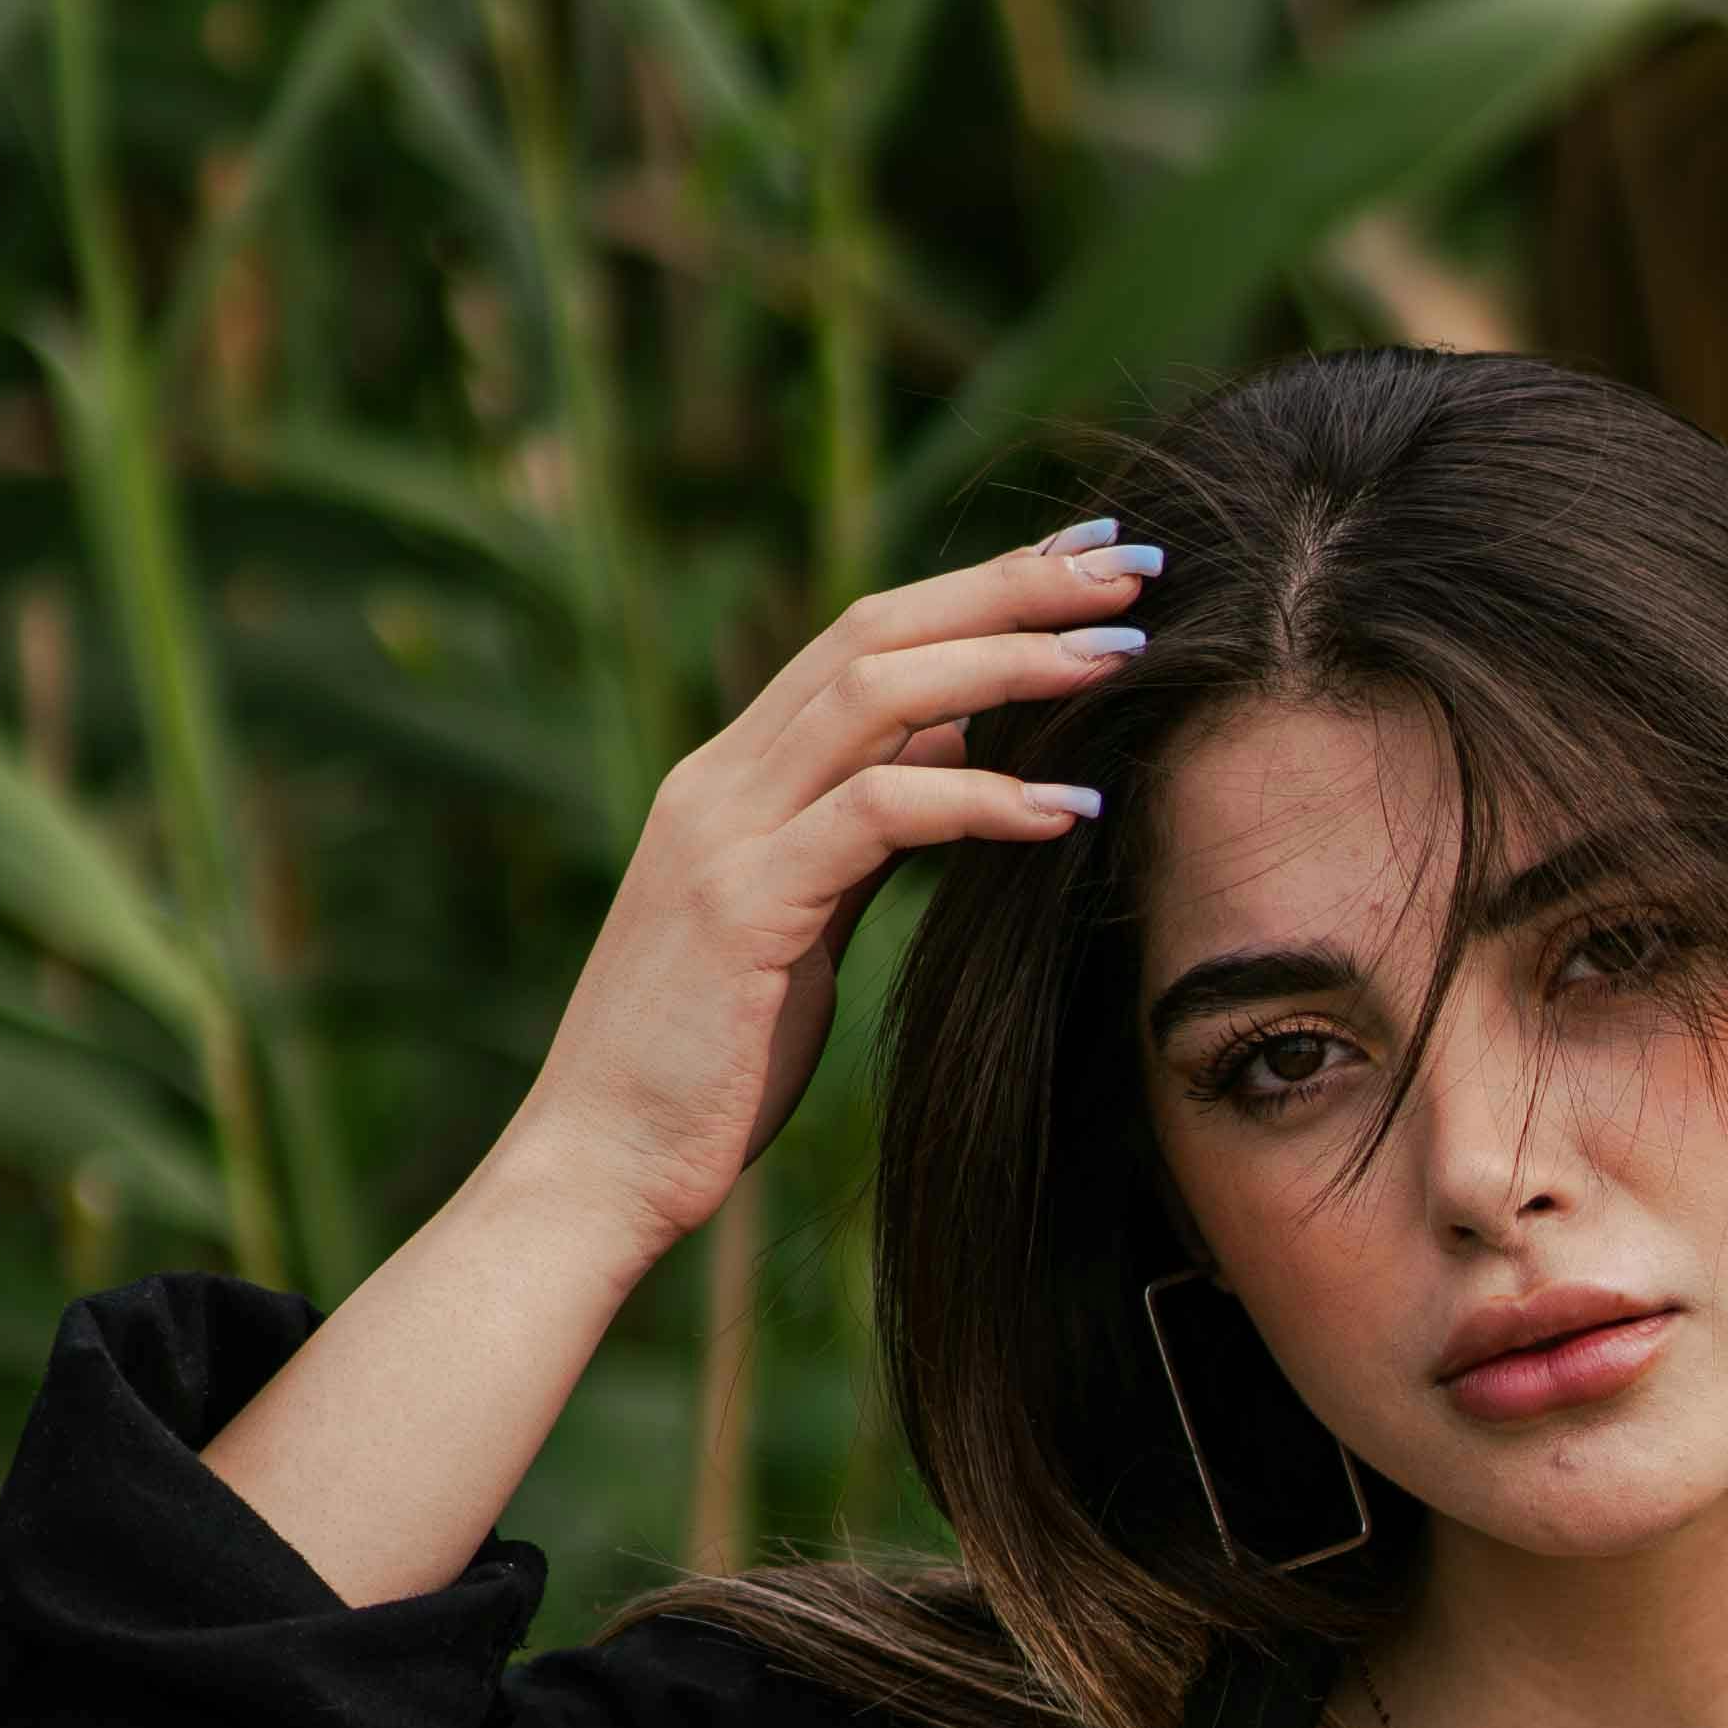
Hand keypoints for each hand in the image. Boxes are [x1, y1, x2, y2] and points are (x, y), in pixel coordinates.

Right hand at [508, 526, 1151, 1268]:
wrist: (597, 1164)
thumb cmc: (707, 1065)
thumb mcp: (803, 923)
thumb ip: (863, 834)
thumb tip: (958, 755)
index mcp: (732, 778)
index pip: (863, 640)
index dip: (976, 590)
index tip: (1083, 563)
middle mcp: (722, 780)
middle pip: (876, 632)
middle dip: (1009, 589)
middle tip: (1130, 565)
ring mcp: (725, 833)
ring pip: (877, 695)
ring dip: (1010, 665)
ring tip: (1122, 659)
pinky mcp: (746, 907)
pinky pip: (879, 816)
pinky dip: (979, 797)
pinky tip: (1067, 806)